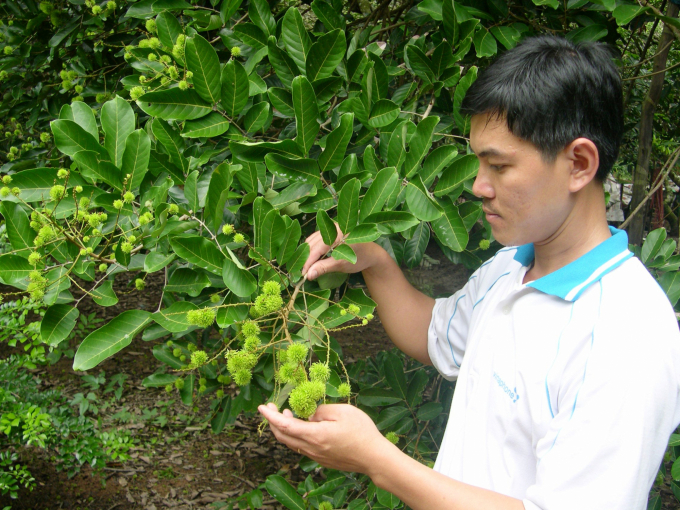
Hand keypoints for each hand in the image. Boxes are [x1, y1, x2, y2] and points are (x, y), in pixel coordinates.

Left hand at [258, 402, 392, 474]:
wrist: (374, 458)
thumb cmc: (362, 432)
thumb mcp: (343, 411)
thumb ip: (322, 410)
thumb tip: (309, 414)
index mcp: (315, 435)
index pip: (285, 426)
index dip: (270, 416)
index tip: (262, 406)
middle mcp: (312, 448)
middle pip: (283, 437)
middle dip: (273, 422)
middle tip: (271, 407)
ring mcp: (316, 456)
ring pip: (291, 443)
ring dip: (284, 429)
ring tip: (287, 413)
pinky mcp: (322, 460)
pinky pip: (301, 448)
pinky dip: (295, 436)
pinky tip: (302, 426)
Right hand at [302, 227, 381, 280]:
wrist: (370, 253)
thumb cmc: (359, 259)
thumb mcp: (341, 265)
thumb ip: (324, 268)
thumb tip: (308, 275)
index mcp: (338, 233)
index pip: (318, 248)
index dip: (309, 261)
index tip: (303, 273)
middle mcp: (333, 227)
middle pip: (313, 243)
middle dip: (306, 258)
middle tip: (302, 272)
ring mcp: (331, 227)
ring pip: (312, 240)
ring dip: (307, 253)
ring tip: (305, 267)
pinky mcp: (329, 230)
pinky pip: (315, 238)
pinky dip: (311, 249)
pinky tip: (310, 258)